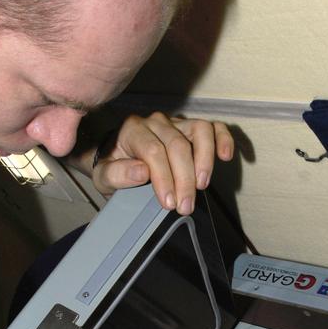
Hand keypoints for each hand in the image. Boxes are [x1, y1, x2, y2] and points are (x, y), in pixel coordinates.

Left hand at [91, 112, 233, 214]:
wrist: (116, 155)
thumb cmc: (112, 167)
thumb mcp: (102, 176)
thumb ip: (116, 174)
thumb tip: (142, 171)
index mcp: (133, 130)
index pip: (153, 151)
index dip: (164, 178)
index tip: (169, 203)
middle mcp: (156, 122)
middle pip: (178, 144)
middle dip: (184, 178)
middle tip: (186, 206)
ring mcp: (176, 123)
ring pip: (199, 129)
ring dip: (205, 159)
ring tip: (203, 185)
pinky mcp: (191, 128)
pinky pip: (213, 127)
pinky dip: (223, 139)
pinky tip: (225, 157)